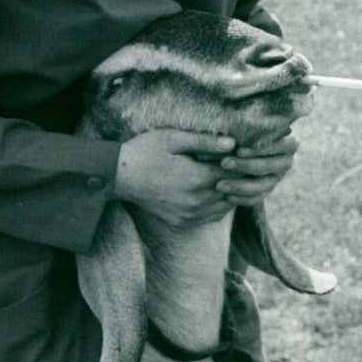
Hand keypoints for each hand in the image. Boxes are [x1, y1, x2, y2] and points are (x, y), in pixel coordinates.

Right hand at [114, 129, 236, 226]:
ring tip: (231, 176)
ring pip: (225, 207)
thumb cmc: (146, 152)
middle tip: (242, 164)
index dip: (241, 163)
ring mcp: (188, 215)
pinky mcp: (181, 222)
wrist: (119, 176)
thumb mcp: (174, 139)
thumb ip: (205, 142)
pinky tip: (217, 191)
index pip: (234, 174)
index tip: (242, 152)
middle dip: (239, 178)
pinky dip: (219, 205)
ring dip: (231, 193)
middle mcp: (196, 201)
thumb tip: (233, 143)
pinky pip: (211, 217)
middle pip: (233, 192)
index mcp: (196, 179)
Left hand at [214, 131, 298, 206]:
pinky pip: (256, 199)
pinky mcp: (267, 191)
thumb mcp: (243, 127)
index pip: (277, 145)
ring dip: (239, 186)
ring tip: (219, 185)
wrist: (236, 148)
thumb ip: (245, 127)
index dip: (258, 149)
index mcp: (287, 142)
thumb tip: (236, 129)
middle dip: (245, 166)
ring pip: (262, 186)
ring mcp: (277, 178)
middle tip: (224, 163)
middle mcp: (285, 161)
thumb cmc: (239, 131)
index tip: (239, 150)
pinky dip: (241, 199)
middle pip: (268, 166)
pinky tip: (226, 196)